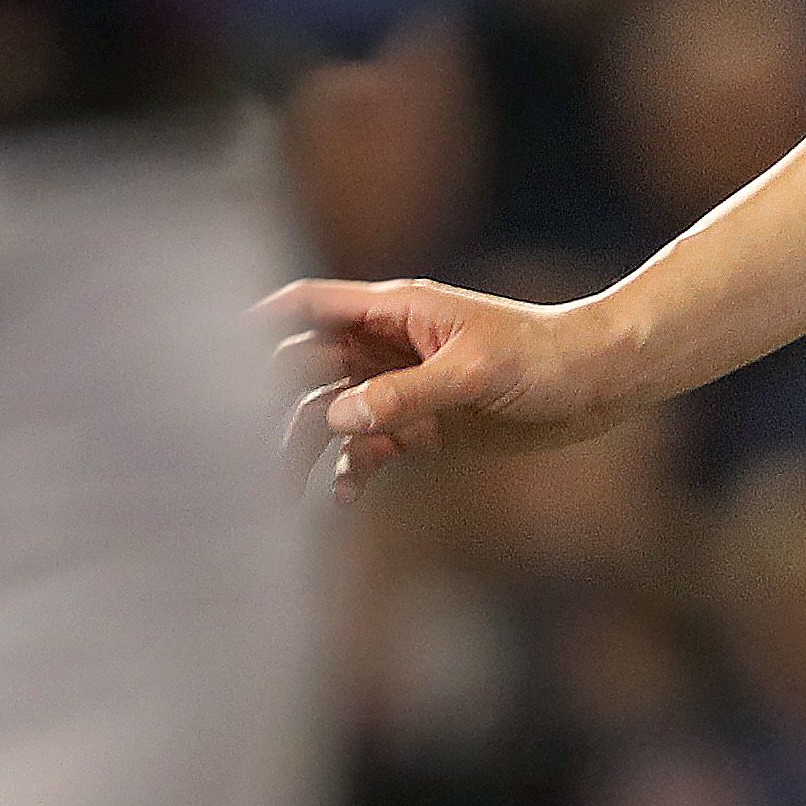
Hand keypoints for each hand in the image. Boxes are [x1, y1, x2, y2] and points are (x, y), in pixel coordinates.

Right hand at [269, 278, 660, 501]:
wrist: (595, 383)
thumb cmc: (540, 358)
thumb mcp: (472, 373)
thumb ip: (403, 394)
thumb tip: (333, 419)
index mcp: (394, 310)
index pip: (310, 306)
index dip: (259, 323)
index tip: (209, 353)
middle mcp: (387, 345)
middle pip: (306, 366)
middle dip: (269, 400)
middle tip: (239, 448)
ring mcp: (402, 387)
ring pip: (330, 413)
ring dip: (303, 446)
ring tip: (284, 490)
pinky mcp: (423, 426)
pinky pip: (367, 448)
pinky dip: (348, 471)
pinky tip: (342, 499)